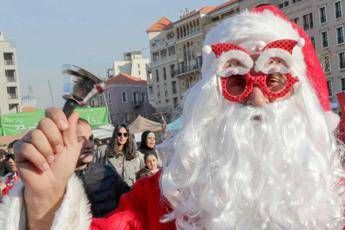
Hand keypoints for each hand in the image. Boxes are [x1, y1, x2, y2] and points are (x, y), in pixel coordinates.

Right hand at [14, 108, 81, 227]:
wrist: (53, 184)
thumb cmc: (63, 166)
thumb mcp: (72, 148)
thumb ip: (72, 131)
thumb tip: (75, 112)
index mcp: (54, 129)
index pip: (52, 112)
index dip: (57, 116)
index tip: (64, 127)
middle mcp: (40, 131)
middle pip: (44, 122)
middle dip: (55, 138)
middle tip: (58, 150)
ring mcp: (28, 140)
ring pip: (36, 135)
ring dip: (47, 151)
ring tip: (51, 160)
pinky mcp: (19, 151)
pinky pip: (27, 148)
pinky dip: (38, 159)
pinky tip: (43, 167)